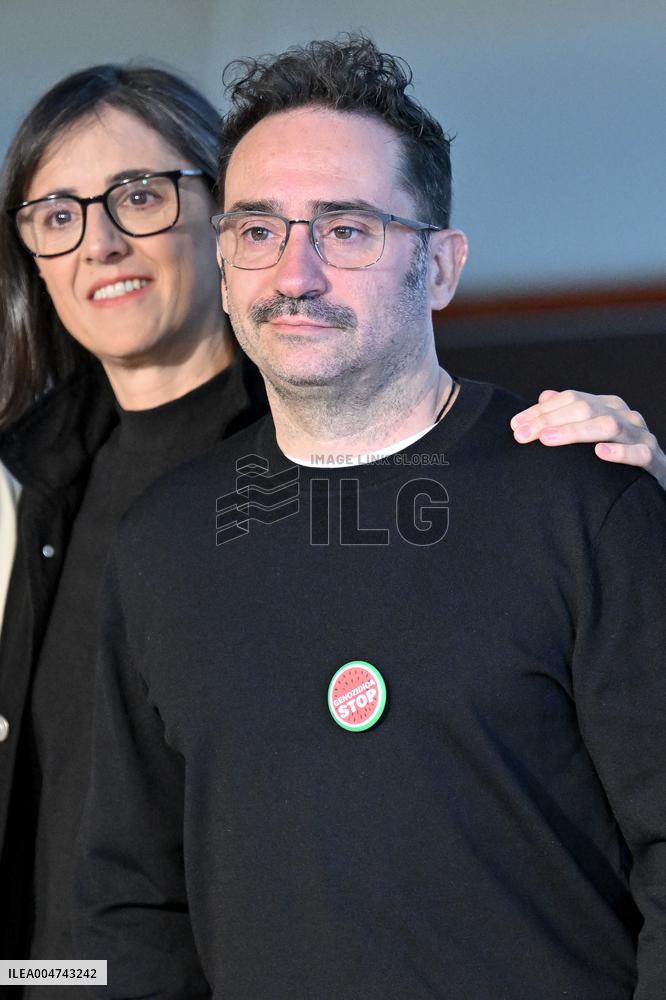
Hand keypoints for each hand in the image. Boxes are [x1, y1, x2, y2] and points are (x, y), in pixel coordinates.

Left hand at [511, 389, 665, 488]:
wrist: (655, 479)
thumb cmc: (616, 454)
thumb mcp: (592, 432)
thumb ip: (570, 415)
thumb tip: (544, 396)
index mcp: (608, 406)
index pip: (571, 399)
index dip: (541, 411)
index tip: (516, 426)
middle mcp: (624, 416)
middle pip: (585, 408)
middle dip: (550, 420)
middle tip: (523, 435)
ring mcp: (640, 435)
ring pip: (609, 426)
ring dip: (576, 432)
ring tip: (548, 438)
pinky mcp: (652, 458)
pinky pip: (638, 453)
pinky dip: (619, 452)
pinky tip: (599, 453)